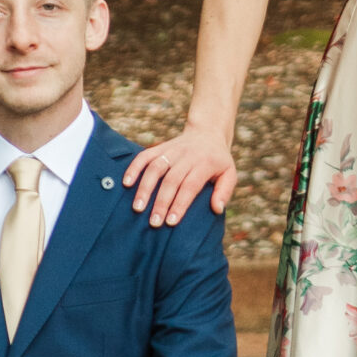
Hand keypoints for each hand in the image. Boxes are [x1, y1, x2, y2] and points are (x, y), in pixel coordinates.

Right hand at [122, 125, 236, 226]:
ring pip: (155, 167)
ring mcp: (171, 149)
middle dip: (161, 202)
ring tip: (137, 208)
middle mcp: (186, 155)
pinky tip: (126, 183)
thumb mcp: (230, 174)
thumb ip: (224, 191)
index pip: (190, 186)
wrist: (208, 133)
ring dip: (145, 188)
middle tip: (154, 223)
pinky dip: (134, 168)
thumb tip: (216, 209)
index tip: (170, 222)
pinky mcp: (160, 147)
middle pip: (171, 180)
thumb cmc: (218, 161)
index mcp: (205, 163)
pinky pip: (144, 156)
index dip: (179, 204)